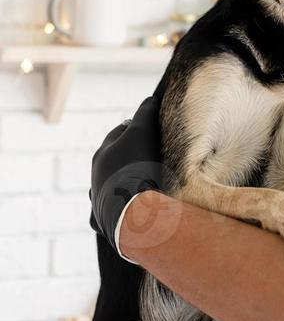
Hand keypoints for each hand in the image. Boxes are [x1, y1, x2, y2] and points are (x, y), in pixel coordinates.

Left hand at [89, 95, 166, 263]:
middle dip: (127, 158)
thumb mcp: (144, 132)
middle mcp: (95, 176)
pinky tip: (128, 212)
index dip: (136, 130)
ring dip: (119, 185)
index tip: (151, 131)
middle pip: (112, 161)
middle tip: (149, 158)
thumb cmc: (139, 167)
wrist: (134, 209)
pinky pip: (106, 215)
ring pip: (106, 188)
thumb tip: (150, 99)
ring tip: (139, 187)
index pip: (119, 134)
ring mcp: (97, 199)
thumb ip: (146, 113)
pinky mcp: (102, 221)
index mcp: (102, 154)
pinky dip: (116, 212)